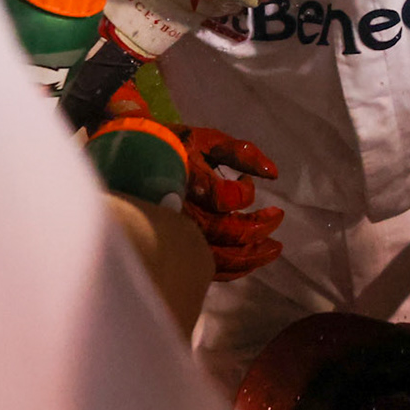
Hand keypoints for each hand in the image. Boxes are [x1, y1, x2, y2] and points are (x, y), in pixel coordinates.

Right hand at [170, 123, 285, 280]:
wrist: (130, 163)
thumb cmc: (174, 147)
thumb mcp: (207, 140)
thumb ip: (241, 153)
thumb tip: (274, 173)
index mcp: (188, 182)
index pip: (225, 198)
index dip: (245, 193)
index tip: (247, 182)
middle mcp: (182, 213)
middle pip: (227, 233)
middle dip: (259, 229)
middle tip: (278, 217)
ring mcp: (176, 235)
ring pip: (218, 258)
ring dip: (251, 257)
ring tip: (273, 248)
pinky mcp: (175, 249)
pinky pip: (205, 268)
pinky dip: (231, 269)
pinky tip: (248, 260)